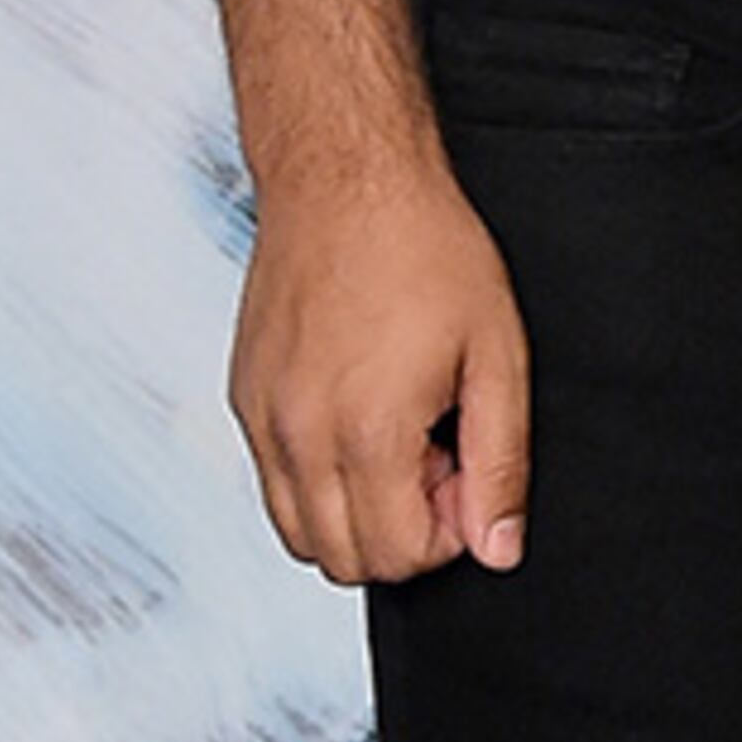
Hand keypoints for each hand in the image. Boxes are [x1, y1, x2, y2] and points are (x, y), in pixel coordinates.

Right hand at [227, 154, 531, 583]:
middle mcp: (299, 435)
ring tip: (397, 436)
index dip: (449, 531)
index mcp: (367, 431)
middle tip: (436, 453)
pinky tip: (358, 415)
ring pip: (299, 535)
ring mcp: (260, 419)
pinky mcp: (241, 398)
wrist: (348, 180)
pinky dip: (316, 480)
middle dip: (402, 530)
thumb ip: (500, 464)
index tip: (466, 466)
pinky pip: (272, 484)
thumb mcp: (497, 356)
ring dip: (356, 513)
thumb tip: (497, 548)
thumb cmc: (427, 251)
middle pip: (344, 561)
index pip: (398, 558)